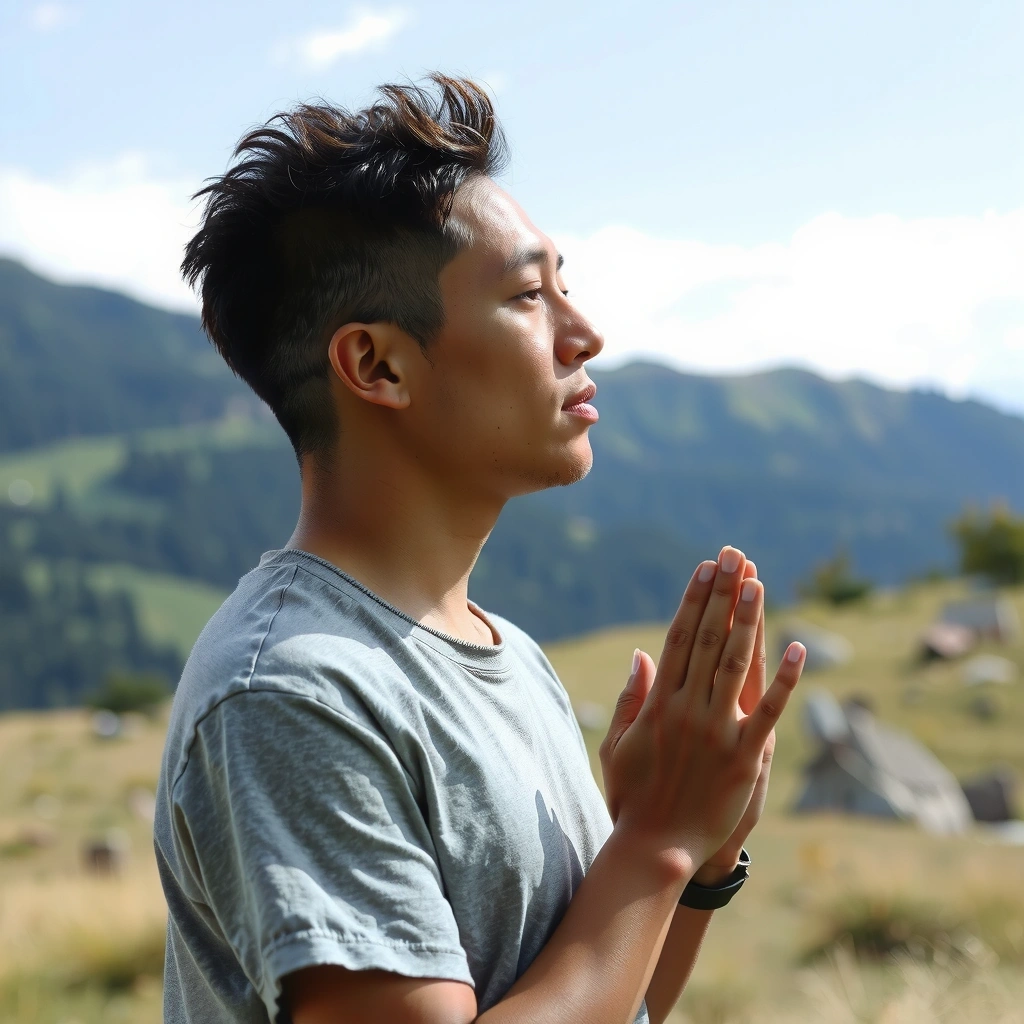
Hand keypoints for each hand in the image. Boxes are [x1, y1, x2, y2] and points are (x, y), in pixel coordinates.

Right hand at [599, 547, 804, 879]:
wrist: (658, 847)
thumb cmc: (634, 795)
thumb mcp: (619, 744)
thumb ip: (630, 698)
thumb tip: (640, 654)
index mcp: (658, 704)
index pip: (678, 638)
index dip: (693, 600)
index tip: (705, 569)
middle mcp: (686, 710)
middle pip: (706, 640)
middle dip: (721, 595)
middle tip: (734, 557)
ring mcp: (716, 732)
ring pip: (733, 666)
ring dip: (746, 622)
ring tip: (756, 583)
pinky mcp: (744, 759)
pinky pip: (769, 713)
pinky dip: (784, 681)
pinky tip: (798, 649)